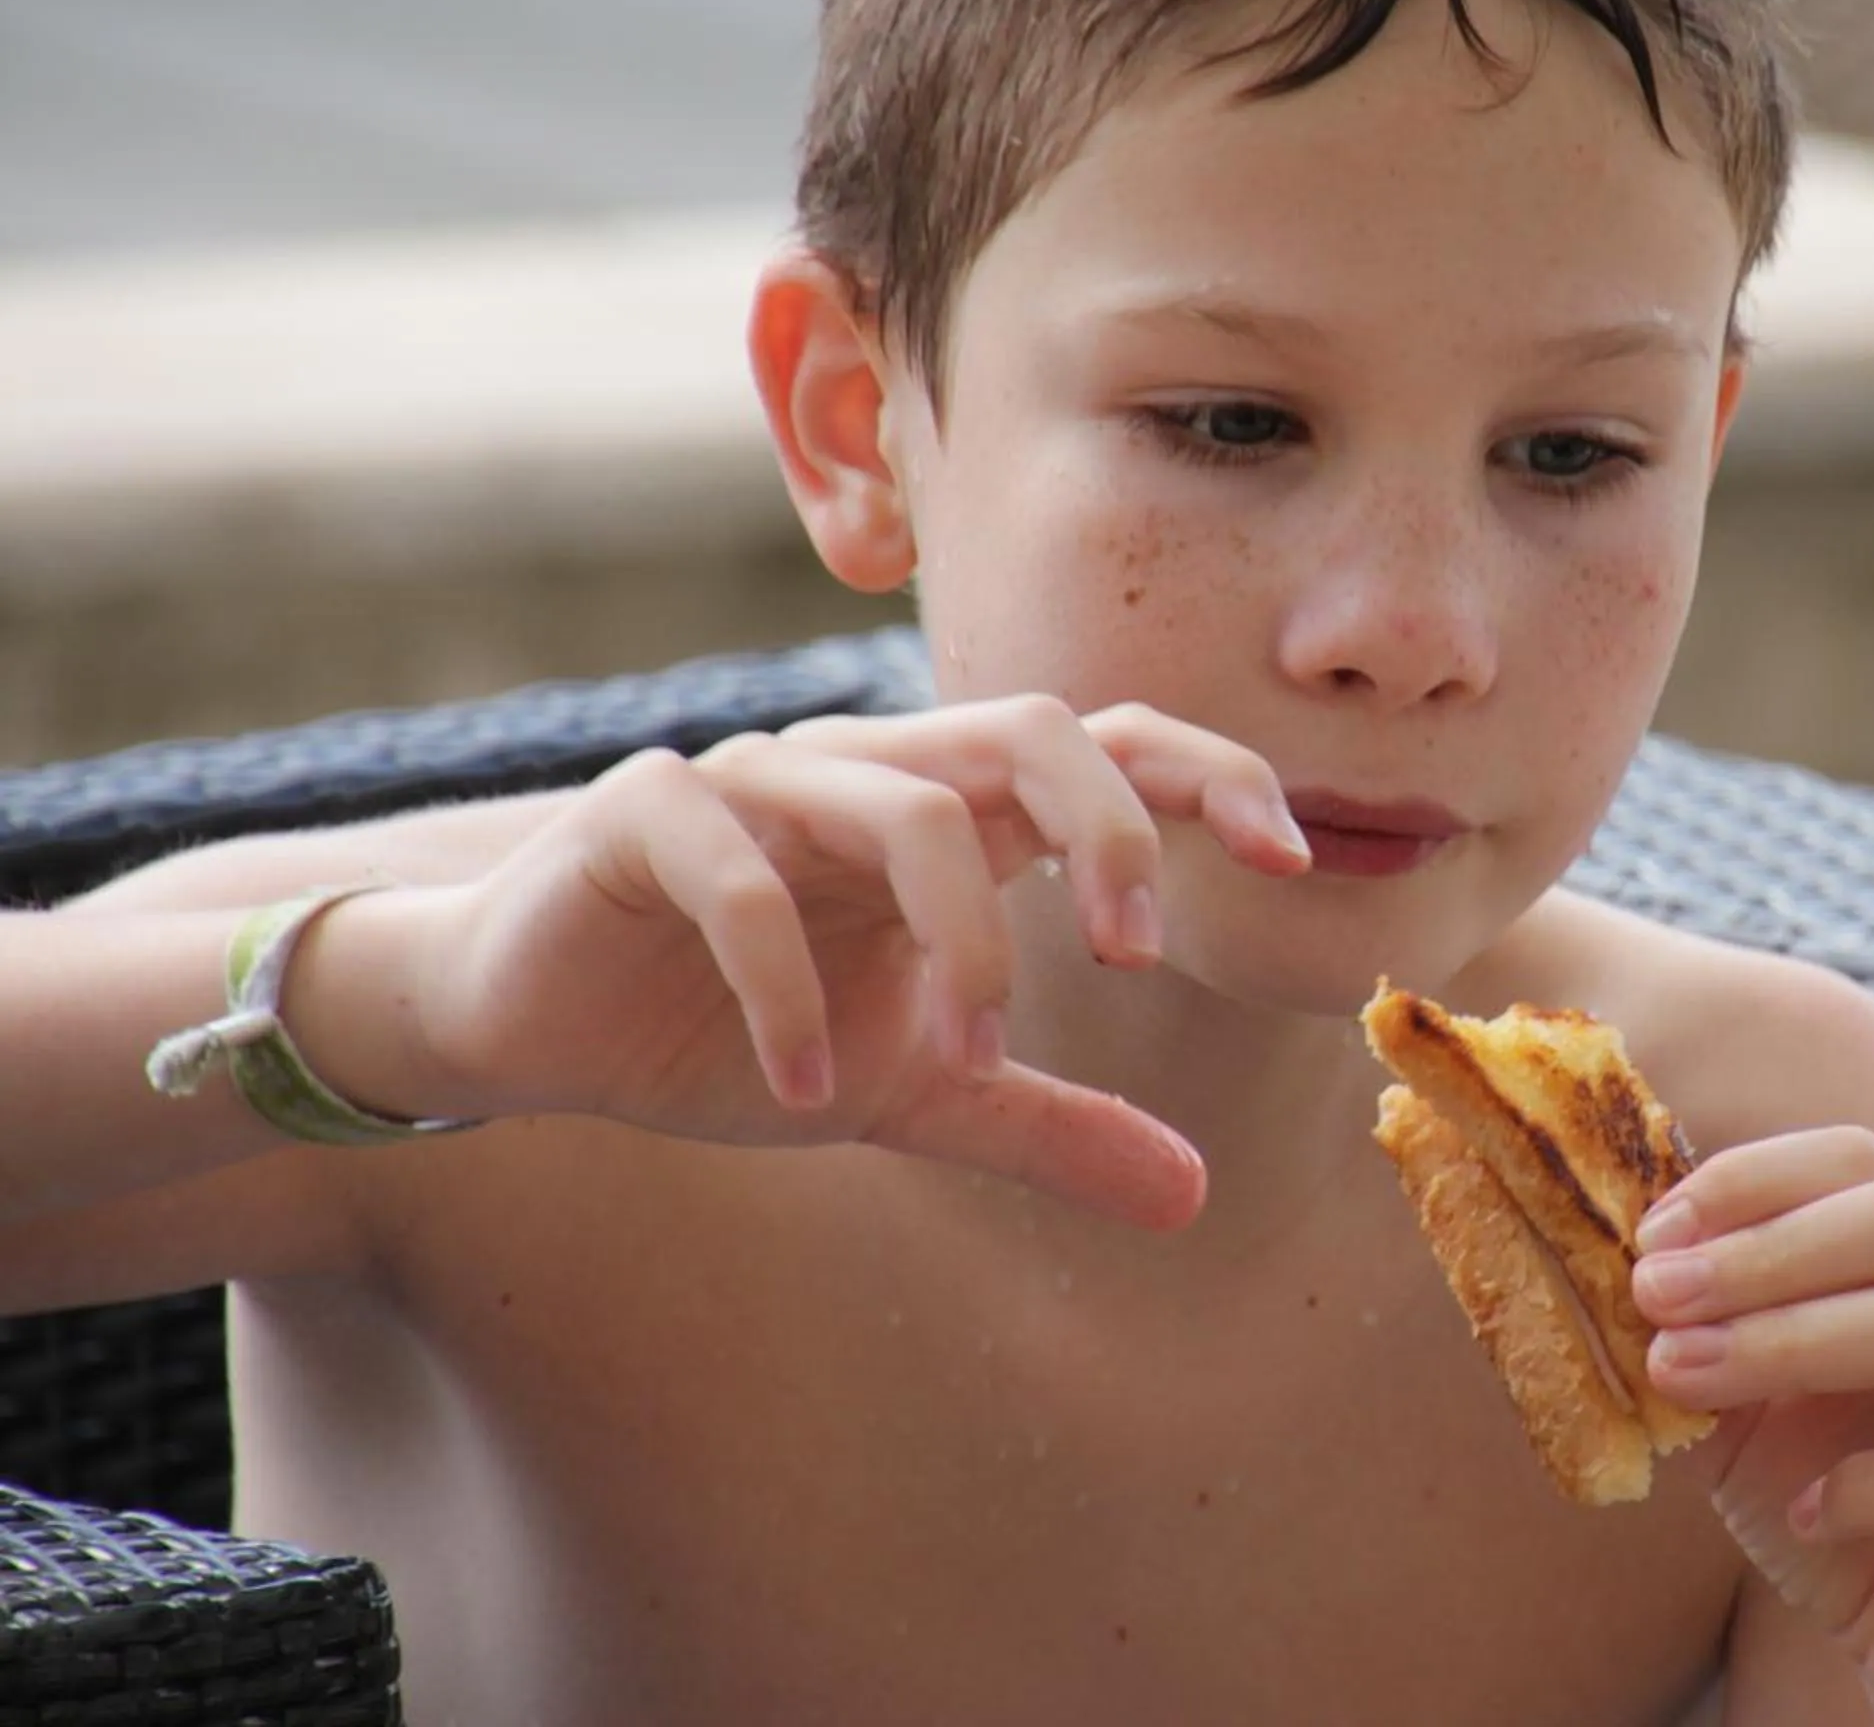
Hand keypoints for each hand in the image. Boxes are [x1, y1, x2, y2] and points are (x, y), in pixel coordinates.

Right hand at [385, 697, 1307, 1227]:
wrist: (530, 1027)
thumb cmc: (736, 1028)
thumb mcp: (914, 1089)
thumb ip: (1046, 1124)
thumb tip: (1195, 1195)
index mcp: (951, 814)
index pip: (1105, 750)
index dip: (1205, 778)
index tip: (1291, 859)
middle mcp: (870, 773)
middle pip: (1029, 731)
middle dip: (1106, 828)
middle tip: (1134, 954)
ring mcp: (756, 782)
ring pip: (899, 800)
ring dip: (957, 929)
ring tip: (968, 1049)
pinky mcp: (642, 815)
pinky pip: (734, 868)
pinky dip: (786, 980)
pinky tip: (806, 1082)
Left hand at [1633, 1128, 1873, 1726]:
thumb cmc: (1851, 1511)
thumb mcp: (1764, 1399)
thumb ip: (1721, 1316)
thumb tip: (1640, 1238)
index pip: (1869, 1161)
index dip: (1751, 1183)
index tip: (1647, 1236)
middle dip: (1763, 1254)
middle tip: (1653, 1296)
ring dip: (1789, 1345)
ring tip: (1685, 1378)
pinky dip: (1865, 1484)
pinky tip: (1800, 1511)